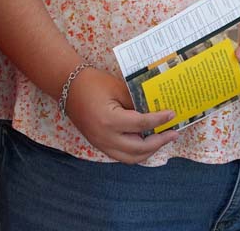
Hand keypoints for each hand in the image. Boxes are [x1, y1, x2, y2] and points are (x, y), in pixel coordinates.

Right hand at [63, 66, 177, 163]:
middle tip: (173, 133)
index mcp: (110, 121)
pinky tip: (145, 142)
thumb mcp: (117, 88)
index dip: (159, 120)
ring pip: (130, 158)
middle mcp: (105, 137)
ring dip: (148, 151)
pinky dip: (135, 152)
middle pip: (139, 148)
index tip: (172, 115)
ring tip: (161, 140)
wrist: (66, 85)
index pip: (141, 125)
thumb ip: (136, 102)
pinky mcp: (98, 144)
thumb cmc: (92, 82)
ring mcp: (101, 143)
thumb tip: (154, 110)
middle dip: (159, 142)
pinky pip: (121, 156)